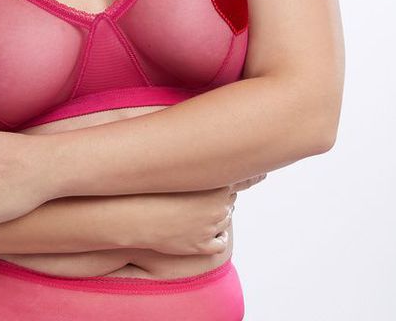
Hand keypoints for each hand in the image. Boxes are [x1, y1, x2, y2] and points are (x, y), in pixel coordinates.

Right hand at [133, 173, 266, 255]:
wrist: (133, 214)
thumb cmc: (152, 186)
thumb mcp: (177, 166)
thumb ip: (198, 160)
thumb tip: (211, 149)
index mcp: (215, 182)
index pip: (246, 177)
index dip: (254, 173)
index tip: (262, 170)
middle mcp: (218, 204)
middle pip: (230, 198)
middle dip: (220, 196)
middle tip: (202, 193)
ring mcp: (211, 226)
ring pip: (224, 219)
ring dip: (214, 216)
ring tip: (190, 211)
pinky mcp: (203, 245)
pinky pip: (219, 242)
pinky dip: (213, 237)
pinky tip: (198, 231)